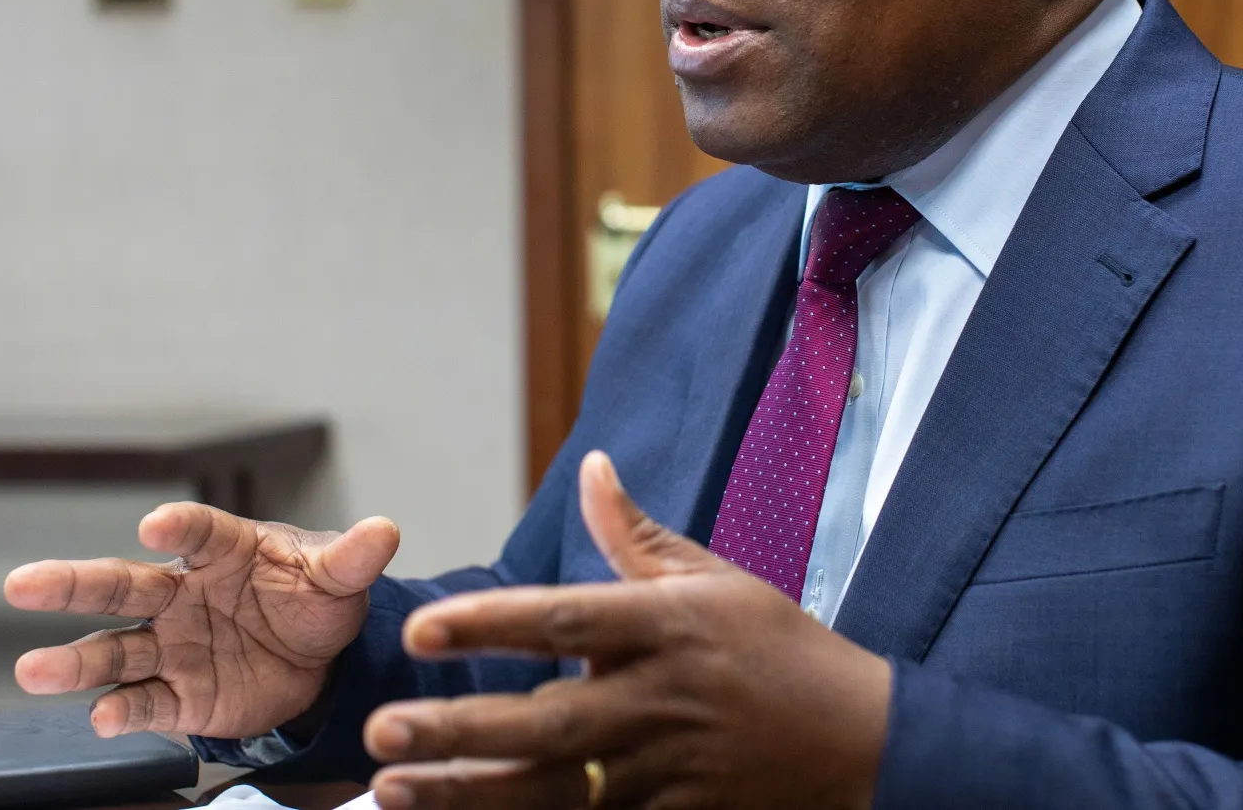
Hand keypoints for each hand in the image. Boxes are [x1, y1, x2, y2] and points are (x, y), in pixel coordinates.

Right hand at [4, 503, 399, 738]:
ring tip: (33, 670)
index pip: (196, 533)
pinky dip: (122, 712)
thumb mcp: (340, 579)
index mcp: (223, 552)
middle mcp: (183, 596)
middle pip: (122, 586)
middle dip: (71, 585)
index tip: (156, 527)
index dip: (177, 528)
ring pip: (114, 651)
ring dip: (75, 663)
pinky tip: (103, 717)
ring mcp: (173, 647)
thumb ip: (353, 558)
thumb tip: (384, 530)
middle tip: (23, 584)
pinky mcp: (178, 696)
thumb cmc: (314, 601)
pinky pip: (144, 703)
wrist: (315, 662)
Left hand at [361, 452, 890, 809]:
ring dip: (469, 795)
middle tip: (380, 727)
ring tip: (391, 790)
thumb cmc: (779, 648)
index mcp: (668, 625)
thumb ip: (636, 534)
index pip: (564, 619)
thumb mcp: (716, 580)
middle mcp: (662, 698)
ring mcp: (669, 771)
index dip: (487, 625)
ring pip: (554, 791)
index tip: (418, 628)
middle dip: (458, 727)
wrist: (862, 743)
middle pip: (546, 719)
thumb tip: (591, 465)